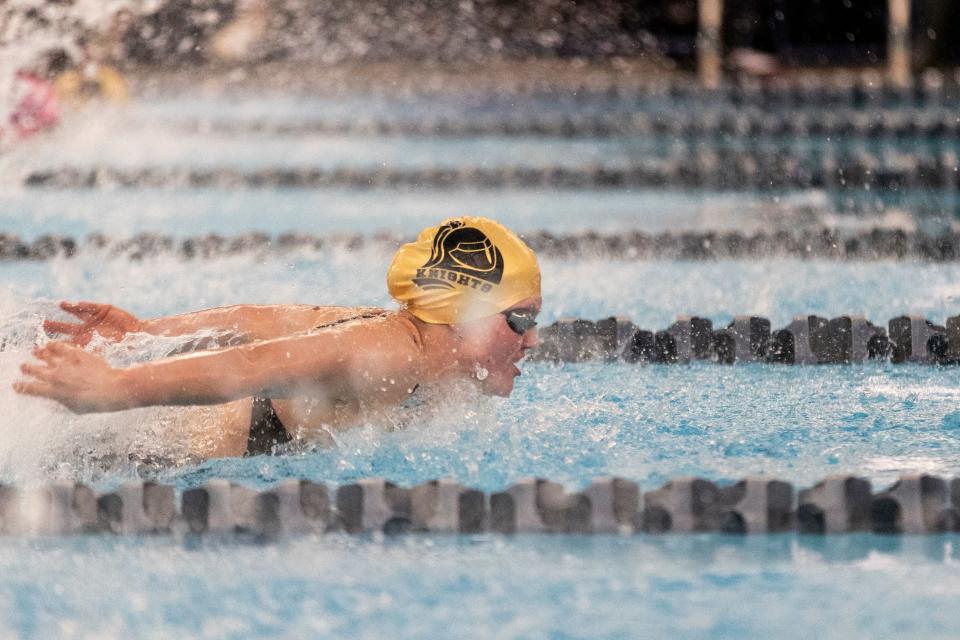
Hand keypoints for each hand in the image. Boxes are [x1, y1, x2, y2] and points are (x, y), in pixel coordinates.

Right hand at [14, 342, 129, 412]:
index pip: (30, 389)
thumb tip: (57, 399)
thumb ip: (62, 402)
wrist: (111, 389)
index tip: (16, 385)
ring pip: (44, 355)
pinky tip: (50, 344)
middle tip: (24, 366)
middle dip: (26, 368)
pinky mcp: (75, 354)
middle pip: (33, 370)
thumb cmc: (95, 403)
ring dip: (37, 353)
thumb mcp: (74, 408)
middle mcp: (55, 376)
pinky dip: (52, 345)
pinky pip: (60, 346)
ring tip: (35, 352)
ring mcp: (65, 364)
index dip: (21, 387)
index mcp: (53, 392)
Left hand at [43, 301, 142, 345]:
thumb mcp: (105, 352)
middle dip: (55, 326)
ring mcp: (94, 319)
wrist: (139, 334)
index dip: (54, 344)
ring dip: (69, 309)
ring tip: (61, 304)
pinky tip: (76, 304)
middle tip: (43, 324)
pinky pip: (91, 306)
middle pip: (67, 327)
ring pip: (77, 313)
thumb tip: (74, 362)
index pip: (66, 343)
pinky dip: (84, 306)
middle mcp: (87, 330)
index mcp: (86, 342)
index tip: (42, 346)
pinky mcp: (104, 309)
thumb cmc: (124, 346)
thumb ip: (90, 355)